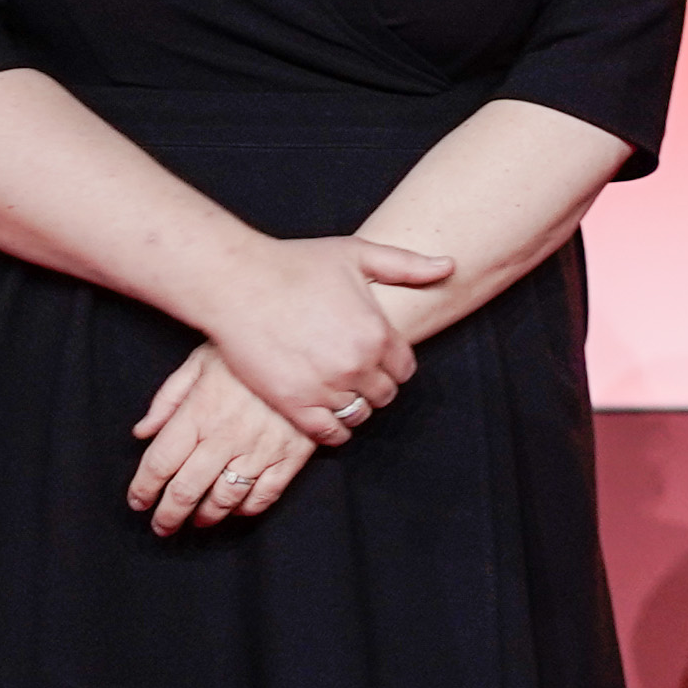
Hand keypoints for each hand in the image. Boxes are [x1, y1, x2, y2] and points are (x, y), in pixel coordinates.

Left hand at [130, 346, 316, 535]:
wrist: (309, 344)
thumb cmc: (248, 351)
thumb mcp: (199, 362)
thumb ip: (167, 399)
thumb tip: (142, 432)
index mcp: (198, 413)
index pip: (160, 463)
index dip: (143, 488)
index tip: (137, 502)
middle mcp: (225, 437)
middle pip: (187, 490)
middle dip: (168, 515)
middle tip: (161, 527)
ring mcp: (260, 449)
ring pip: (225, 498)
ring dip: (207, 516)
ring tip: (198, 521)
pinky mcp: (291, 456)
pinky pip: (266, 494)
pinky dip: (248, 508)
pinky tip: (237, 508)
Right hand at [204, 232, 446, 432]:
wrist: (236, 282)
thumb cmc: (294, 264)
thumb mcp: (356, 254)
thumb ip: (407, 264)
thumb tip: (450, 266)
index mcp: (376, 333)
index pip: (405, 369)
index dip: (392, 364)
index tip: (375, 357)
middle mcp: (357, 365)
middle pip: (384, 394)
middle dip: (374, 385)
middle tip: (354, 374)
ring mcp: (325, 388)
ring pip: (359, 415)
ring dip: (354, 406)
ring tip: (339, 391)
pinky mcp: (294, 404)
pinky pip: (329, 434)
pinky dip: (334, 431)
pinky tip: (326, 417)